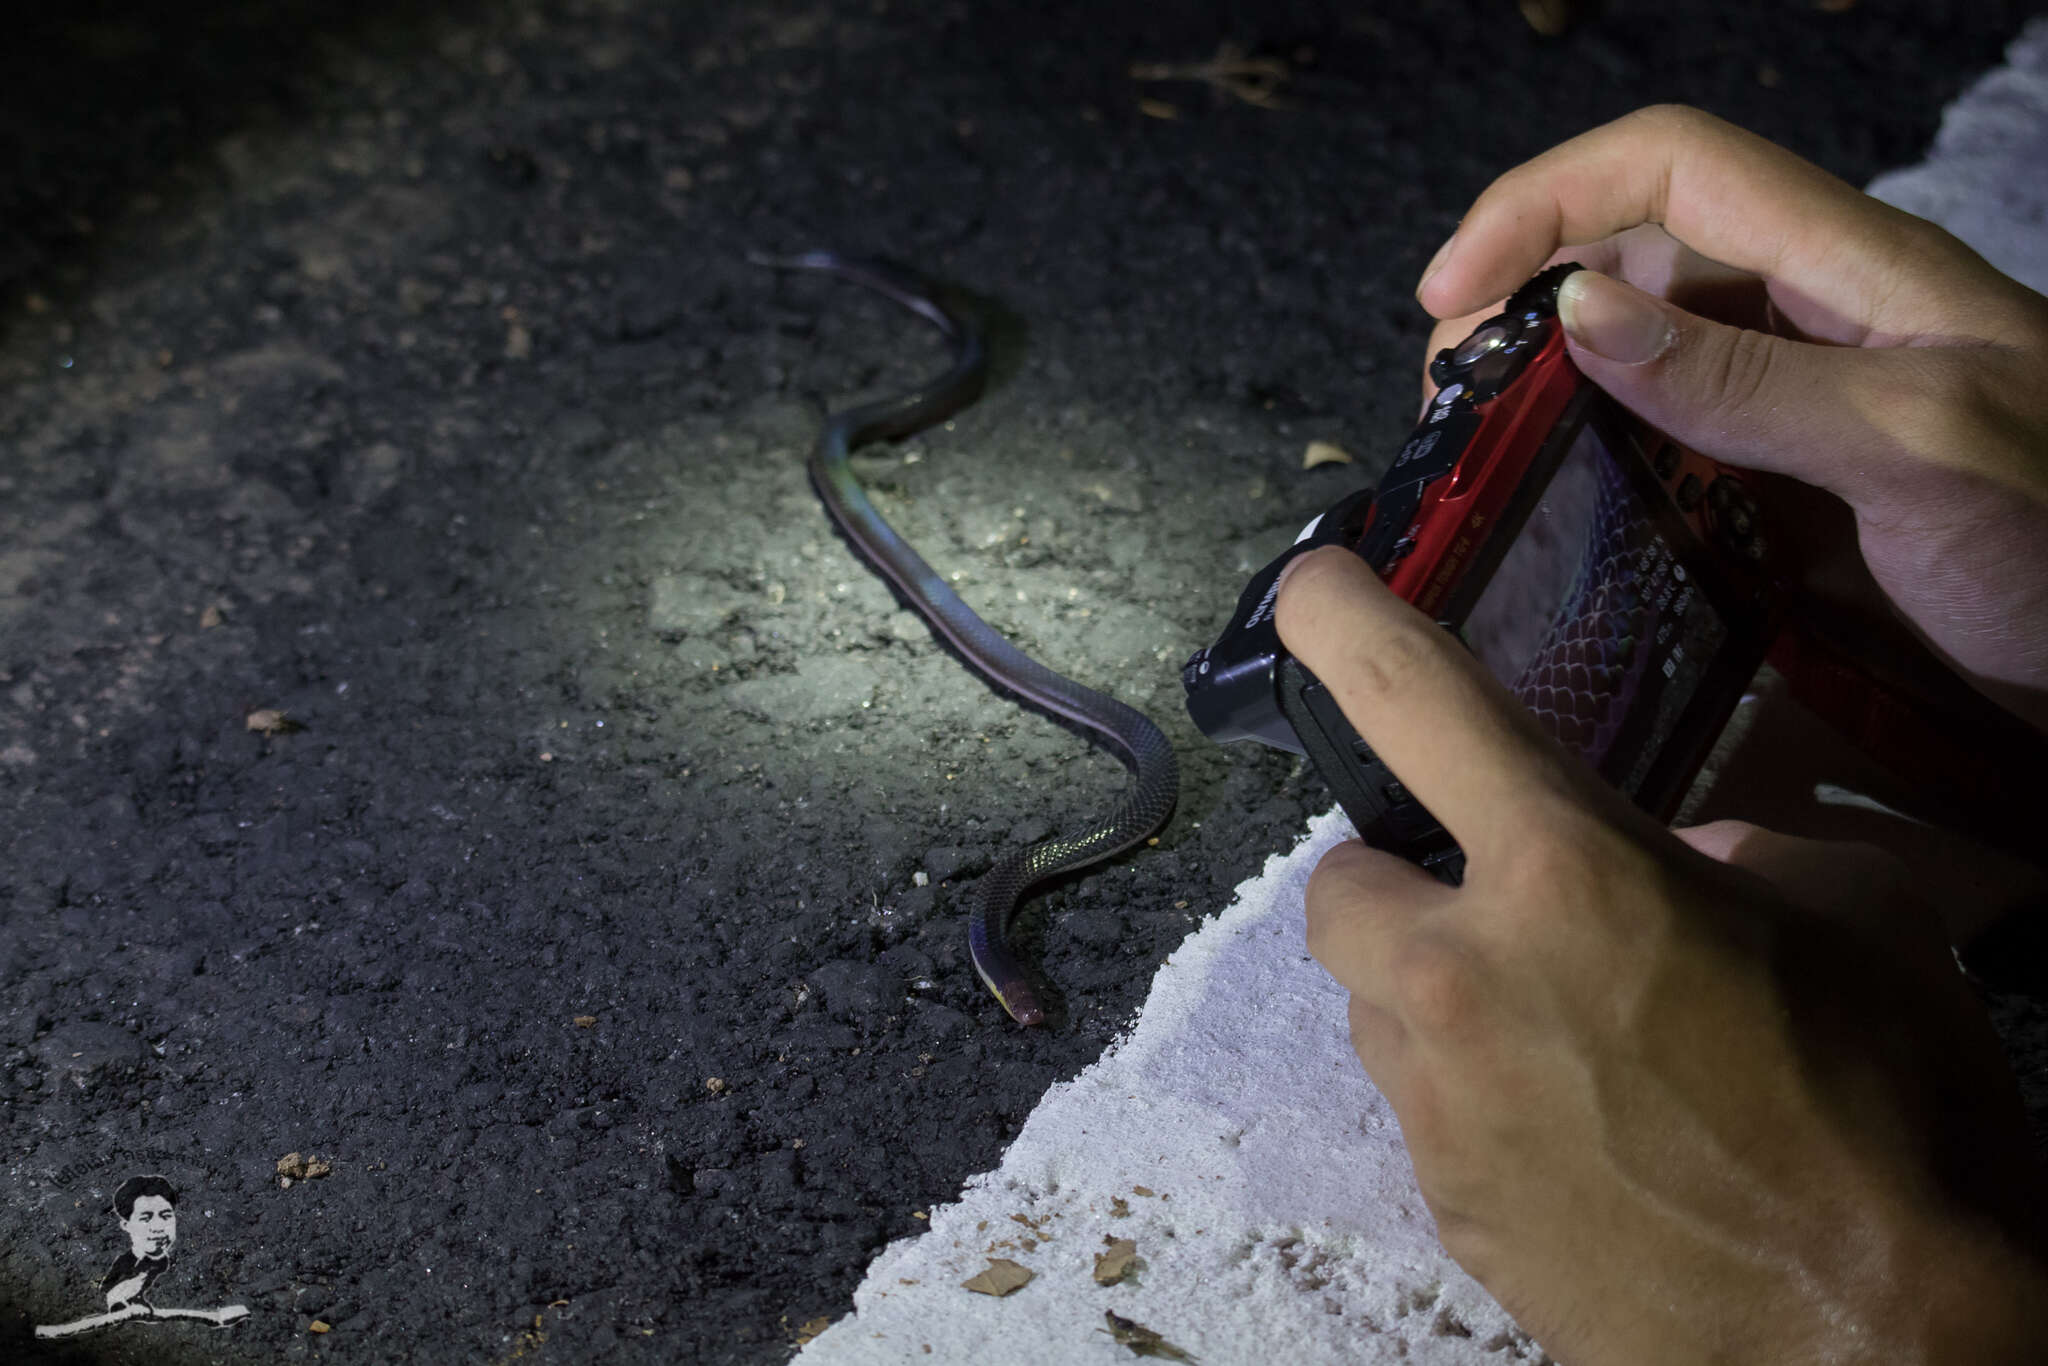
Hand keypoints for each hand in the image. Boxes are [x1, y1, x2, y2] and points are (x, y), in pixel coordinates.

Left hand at [1274, 545, 2047, 1365]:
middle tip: (1496, 909)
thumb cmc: (1894, 1120)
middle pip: (1339, 885)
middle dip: (1402, 884)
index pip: (1416, 703)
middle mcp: (1466, 979)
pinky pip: (1422, 1111)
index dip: (1346, 623)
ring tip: (1564, 1039)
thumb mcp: (1860, 925)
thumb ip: (1738, 856)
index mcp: (1571, 876)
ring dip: (1438, 997)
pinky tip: (1580, 1135)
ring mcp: (1439, 1106)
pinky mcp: (1443, 1207)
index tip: (1311, 589)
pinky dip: (1473, 1097)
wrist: (1881, 1350)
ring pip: (1373, 1009)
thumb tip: (1677, 864)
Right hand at [1415, 104, 2047, 731]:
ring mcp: (1806, 396)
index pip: (1673, 164)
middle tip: (1451, 397)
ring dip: (1546, 375)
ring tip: (1480, 448)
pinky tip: (1559, 505)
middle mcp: (1818, 312)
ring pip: (1642, 342)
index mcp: (1854, 267)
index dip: (1545, 200)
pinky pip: (1672, 434)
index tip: (1449, 292)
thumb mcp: (1915, 444)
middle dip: (1522, 290)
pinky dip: (1594, 451)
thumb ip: (1748, 378)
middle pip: (1637, 245)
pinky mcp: (1797, 477)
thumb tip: (1576, 308)